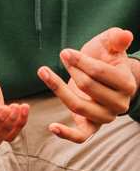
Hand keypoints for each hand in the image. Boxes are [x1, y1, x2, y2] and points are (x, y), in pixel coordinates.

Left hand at [38, 27, 139, 142]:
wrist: (105, 76)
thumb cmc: (105, 58)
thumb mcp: (109, 46)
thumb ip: (115, 39)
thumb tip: (125, 34)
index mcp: (126, 84)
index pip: (99, 72)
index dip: (79, 61)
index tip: (65, 52)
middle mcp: (119, 104)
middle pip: (87, 86)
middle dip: (71, 69)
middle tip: (62, 56)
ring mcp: (106, 117)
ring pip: (78, 106)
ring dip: (57, 88)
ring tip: (43, 70)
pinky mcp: (91, 126)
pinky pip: (81, 136)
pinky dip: (66, 134)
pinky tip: (52, 127)